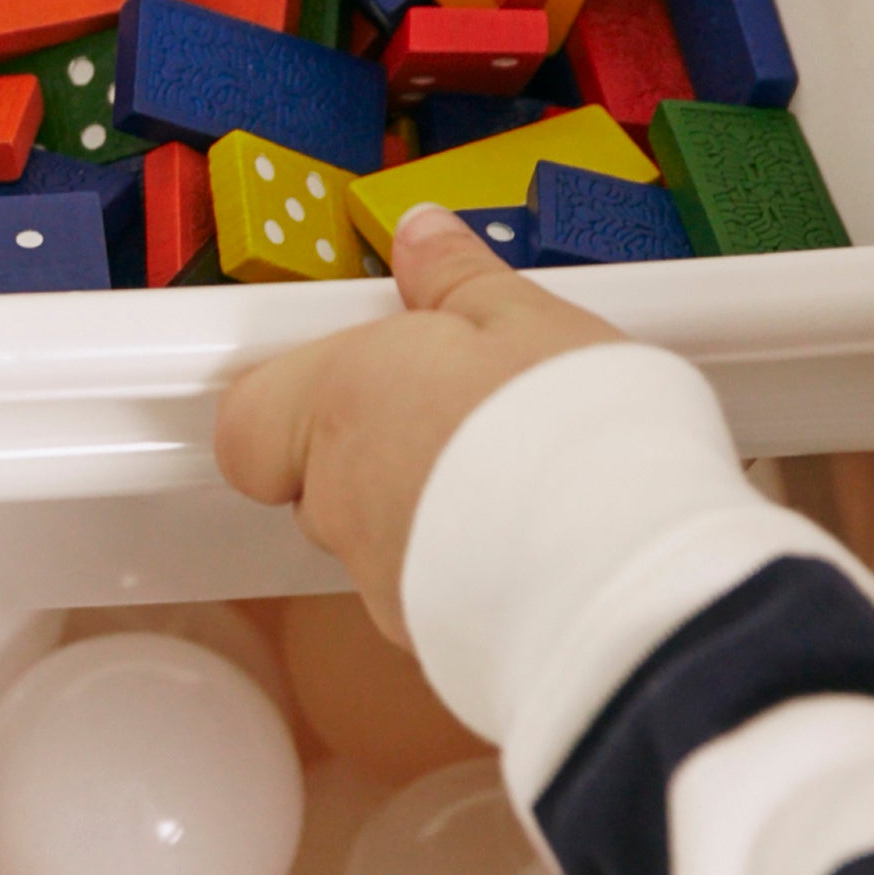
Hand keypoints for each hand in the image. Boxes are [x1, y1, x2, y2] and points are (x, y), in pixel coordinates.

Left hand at [214, 203, 618, 639]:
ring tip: (526, 483)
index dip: (292, 402)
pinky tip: (543, 547)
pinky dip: (471, 573)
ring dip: (431, 513)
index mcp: (336, 401)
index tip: (365, 373)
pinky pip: (434, 596)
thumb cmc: (571, 428)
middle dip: (382, 451)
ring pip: (381, 541)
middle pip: (322, 479)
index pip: (250, 420)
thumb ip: (458, 279)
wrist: (623, 571)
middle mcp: (337, 497)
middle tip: (468, 418)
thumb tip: (417, 234)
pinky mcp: (431, 640)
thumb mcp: (527, 320)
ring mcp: (379, 579)